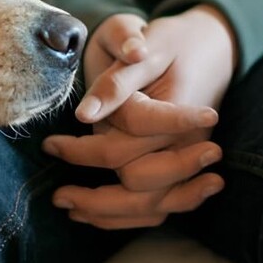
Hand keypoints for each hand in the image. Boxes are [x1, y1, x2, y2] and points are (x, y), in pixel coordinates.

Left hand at [44, 6, 237, 228]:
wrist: (213, 48)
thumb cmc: (173, 43)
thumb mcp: (147, 45)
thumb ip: (116, 81)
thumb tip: (85, 113)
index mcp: (180, 109)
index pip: (129, 139)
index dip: (84, 148)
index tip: (50, 144)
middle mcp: (189, 142)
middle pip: (139, 179)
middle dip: (94, 189)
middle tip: (56, 192)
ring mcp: (191, 161)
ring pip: (151, 205)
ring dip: (107, 212)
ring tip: (67, 206)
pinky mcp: (186, 173)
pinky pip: (160, 209)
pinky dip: (126, 218)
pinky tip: (92, 215)